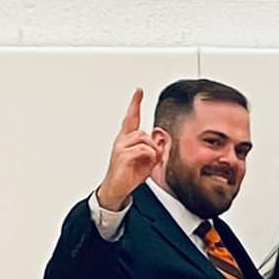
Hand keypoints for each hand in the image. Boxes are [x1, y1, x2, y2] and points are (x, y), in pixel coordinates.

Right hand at [95, 88, 161, 211]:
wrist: (117, 188)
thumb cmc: (130, 174)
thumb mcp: (148, 161)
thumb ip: (155, 149)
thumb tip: (160, 141)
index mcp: (126, 139)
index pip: (131, 117)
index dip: (135, 103)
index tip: (139, 90)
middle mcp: (121, 140)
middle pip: (143, 132)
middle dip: (153, 146)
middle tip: (151, 159)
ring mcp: (120, 147)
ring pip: (144, 139)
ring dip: (151, 152)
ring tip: (146, 162)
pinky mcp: (122, 156)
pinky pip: (143, 149)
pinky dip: (149, 157)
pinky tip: (143, 164)